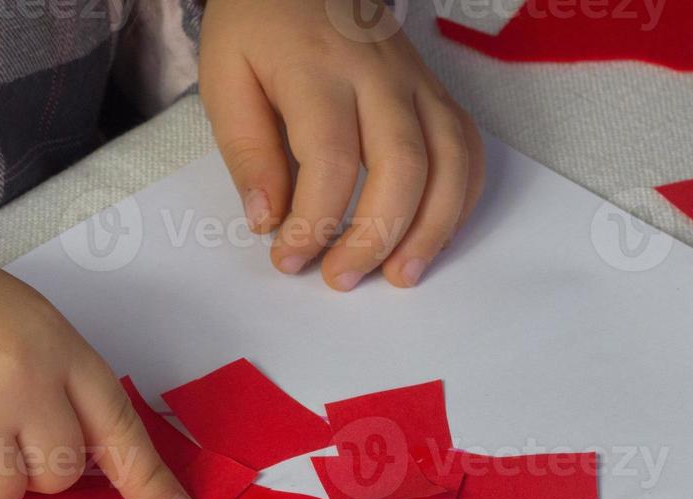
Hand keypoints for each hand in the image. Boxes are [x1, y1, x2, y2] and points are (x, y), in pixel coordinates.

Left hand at [199, 0, 485, 289]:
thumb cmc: (258, 26)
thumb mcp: (225, 79)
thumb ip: (246, 150)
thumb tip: (267, 220)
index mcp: (319, 70)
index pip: (332, 160)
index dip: (314, 222)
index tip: (287, 258)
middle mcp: (380, 75)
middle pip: (403, 167)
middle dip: (376, 237)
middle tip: (341, 278)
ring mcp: (417, 82)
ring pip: (450, 161)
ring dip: (432, 228)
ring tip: (400, 276)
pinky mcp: (435, 91)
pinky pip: (467, 147)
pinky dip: (460, 198)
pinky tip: (433, 236)